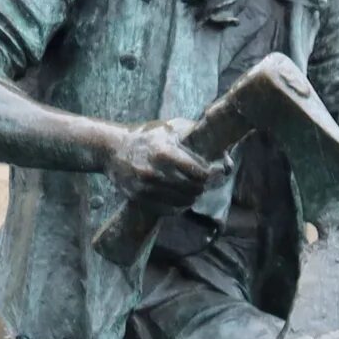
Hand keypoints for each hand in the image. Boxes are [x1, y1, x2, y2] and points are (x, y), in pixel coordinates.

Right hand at [103, 120, 220, 208]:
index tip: (213, 172)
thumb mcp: (171, 128)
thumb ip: (198, 137)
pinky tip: (180, 196)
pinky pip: (169, 210)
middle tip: (203, 181)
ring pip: (184, 202)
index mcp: (164, 153)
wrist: (111, 149)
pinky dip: (179, 206)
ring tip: (192, 188)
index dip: (211, 175)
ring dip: (192, 196)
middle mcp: (154, 172)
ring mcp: (145, 187)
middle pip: (194, 189)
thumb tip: (226, 158)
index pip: (200, 173)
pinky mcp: (139, 198)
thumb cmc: (147, 136)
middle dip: (202, 185)